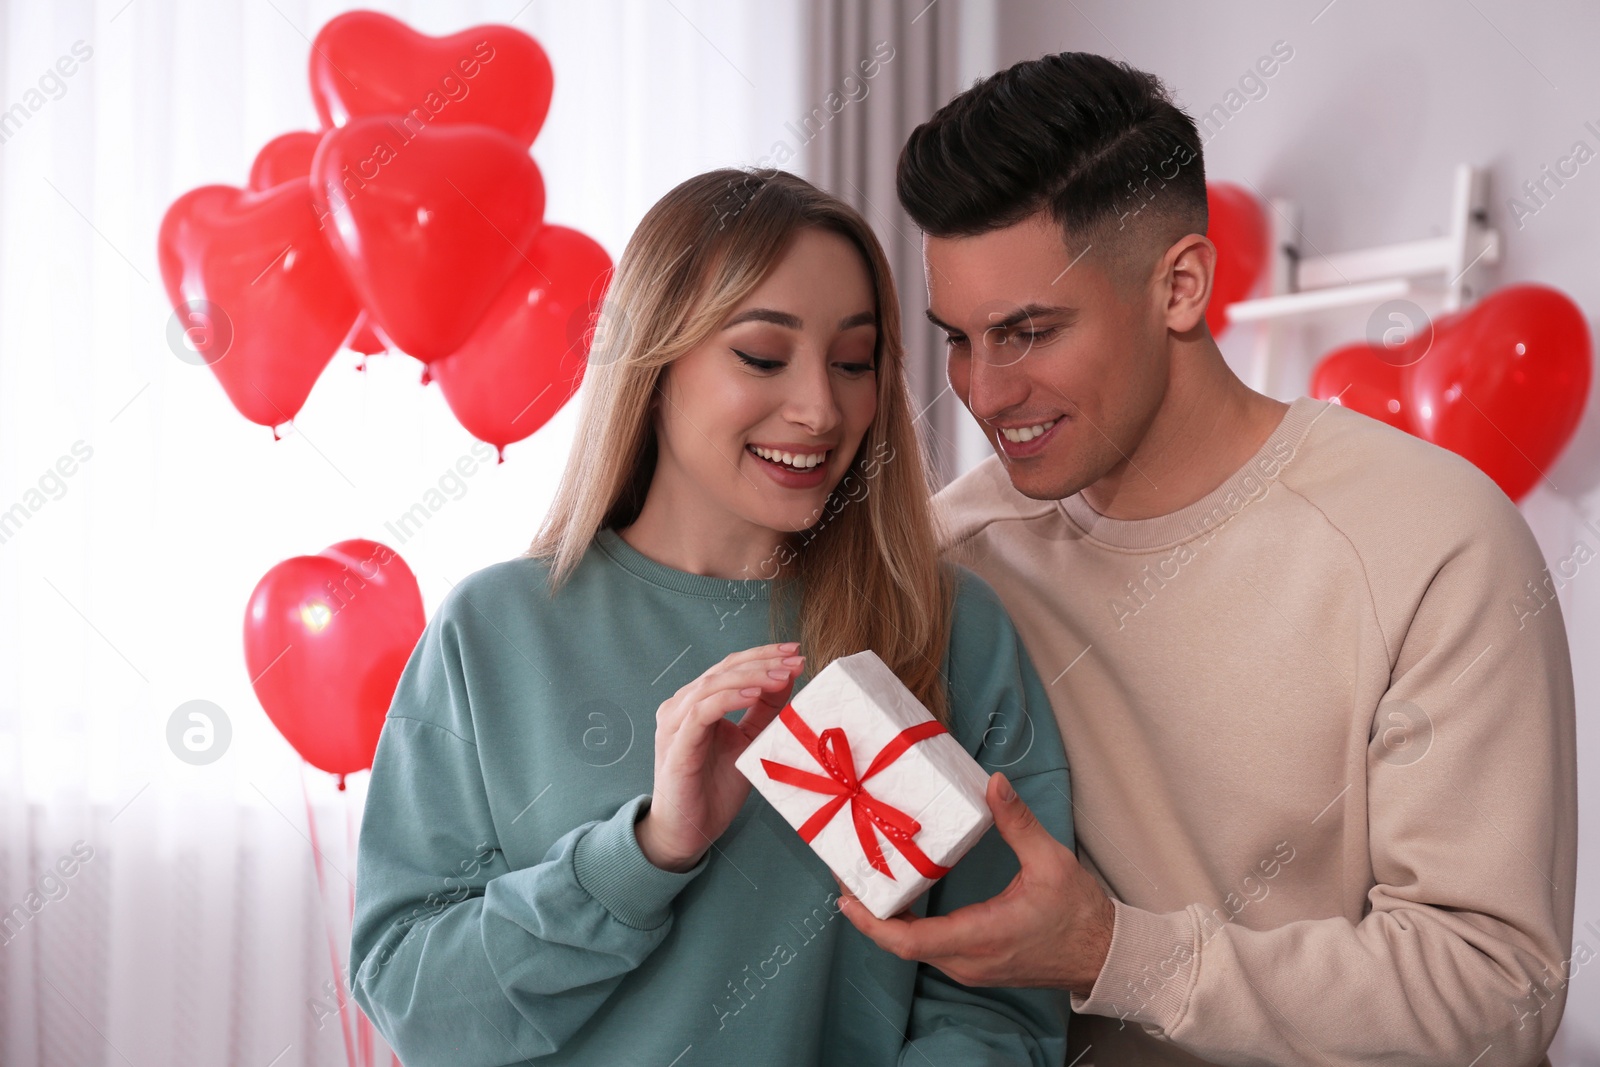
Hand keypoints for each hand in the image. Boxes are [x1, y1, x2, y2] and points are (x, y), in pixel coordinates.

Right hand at [635, 642, 803, 871]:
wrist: (687, 832)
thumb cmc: (714, 788)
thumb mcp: (749, 742)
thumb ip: (764, 710)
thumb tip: (788, 676)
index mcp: (697, 702)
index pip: (731, 666)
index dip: (763, 655)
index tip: (796, 652)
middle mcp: (681, 706)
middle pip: (723, 669)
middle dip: (763, 661)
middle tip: (795, 659)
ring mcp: (675, 723)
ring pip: (712, 684)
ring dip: (750, 676)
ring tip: (781, 675)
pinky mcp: (676, 745)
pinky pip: (702, 712)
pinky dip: (728, 699)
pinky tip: (753, 695)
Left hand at [835, 771, 1114, 994]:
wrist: (1102, 954)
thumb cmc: (1079, 913)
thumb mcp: (1051, 861)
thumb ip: (1018, 823)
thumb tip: (994, 783)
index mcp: (981, 936)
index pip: (910, 941)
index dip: (872, 922)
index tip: (846, 897)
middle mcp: (968, 961)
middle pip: (902, 945)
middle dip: (870, 914)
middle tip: (848, 874)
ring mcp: (970, 968)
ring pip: (914, 949)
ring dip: (887, 921)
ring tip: (867, 881)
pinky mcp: (974, 965)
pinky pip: (930, 949)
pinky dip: (908, 926)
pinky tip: (901, 898)